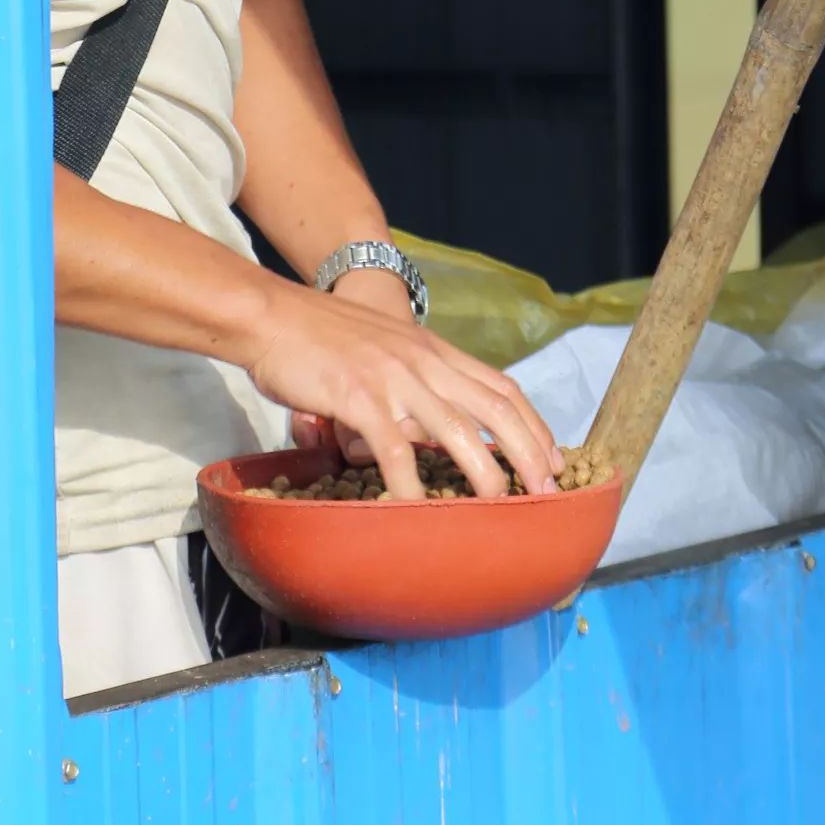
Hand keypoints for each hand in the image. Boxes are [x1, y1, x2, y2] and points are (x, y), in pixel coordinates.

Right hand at [243, 275, 560, 502]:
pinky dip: (410, 484)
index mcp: (432, 350)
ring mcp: (394, 378)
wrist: (271, 314)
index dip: (533, 425)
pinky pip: (395, 449)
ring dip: (485, 471)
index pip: (501, 387)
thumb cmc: (320, 335)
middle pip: (494, 408)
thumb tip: (427, 432)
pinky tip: (417, 510)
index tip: (553, 459)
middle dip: (527, 452)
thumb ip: (412, 381)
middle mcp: (423, 361)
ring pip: (457, 430)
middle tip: (546, 491)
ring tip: (501, 506)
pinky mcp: (359, 397)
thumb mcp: (383, 349)